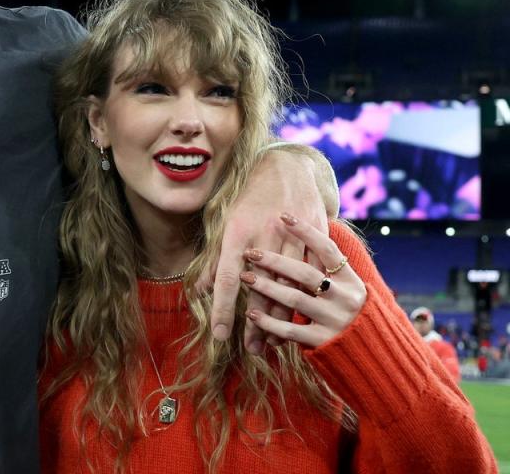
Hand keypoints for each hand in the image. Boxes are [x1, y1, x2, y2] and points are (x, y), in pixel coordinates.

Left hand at [200, 147, 329, 352]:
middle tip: (251, 349)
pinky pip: (312, 275)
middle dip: (255, 323)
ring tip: (272, 342)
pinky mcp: (315, 237)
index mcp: (238, 233)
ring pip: (289, 286)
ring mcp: (292, 237)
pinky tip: (299, 318)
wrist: (288, 167)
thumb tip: (201, 290)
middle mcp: (264, 236)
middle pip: (261, 289)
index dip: (223, 309)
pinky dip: (306, 298)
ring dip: (281, 317)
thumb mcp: (226, 223)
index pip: (227, 279)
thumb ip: (216, 259)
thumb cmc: (250, 198)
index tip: (220, 336)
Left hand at [241, 214, 366, 346]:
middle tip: (250, 253)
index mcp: (350, 280)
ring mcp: (335, 320)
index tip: (283, 215)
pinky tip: (252, 314)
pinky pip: (291, 330)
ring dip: (266, 288)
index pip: (327, 249)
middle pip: (305, 273)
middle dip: (275, 261)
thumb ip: (325, 269)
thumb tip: (300, 239)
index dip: (306, 231)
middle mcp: (345, 298)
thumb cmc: (348, 312)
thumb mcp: (345, 287)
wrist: (374, 353)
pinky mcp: (324, 342)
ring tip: (245, 278)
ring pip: (295, 299)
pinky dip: (269, 322)